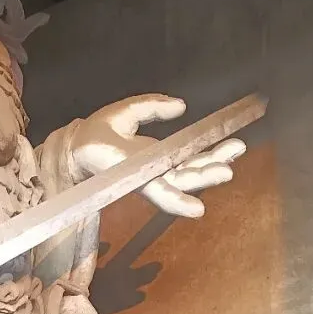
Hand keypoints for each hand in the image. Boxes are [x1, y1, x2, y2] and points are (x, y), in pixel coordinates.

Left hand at [69, 94, 245, 217]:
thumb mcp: (131, 111)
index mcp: (159, 154)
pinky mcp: (136, 184)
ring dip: (204, 180)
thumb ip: (155, 107)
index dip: (214, 151)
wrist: (75, 144)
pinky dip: (178, 202)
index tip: (236, 143)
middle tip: (237, 153)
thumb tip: (181, 105)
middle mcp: (157, 170)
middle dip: (215, 164)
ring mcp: (148, 179)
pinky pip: (160, 195)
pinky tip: (197, 208)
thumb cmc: (98, 132)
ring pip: (182, 183)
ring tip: (226, 173)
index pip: (192, 156)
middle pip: (192, 172)